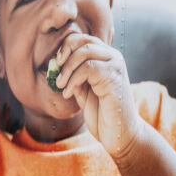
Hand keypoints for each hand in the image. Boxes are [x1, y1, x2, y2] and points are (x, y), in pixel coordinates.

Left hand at [51, 33, 149, 160]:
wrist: (120, 135)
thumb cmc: (103, 115)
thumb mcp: (83, 91)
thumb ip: (74, 76)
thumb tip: (55, 63)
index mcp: (106, 59)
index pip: (84, 40)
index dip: (67, 47)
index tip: (55, 63)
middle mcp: (113, 58)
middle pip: (84, 41)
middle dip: (65, 53)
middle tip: (55, 71)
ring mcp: (116, 66)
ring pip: (85, 52)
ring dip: (67, 69)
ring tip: (61, 85)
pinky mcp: (114, 77)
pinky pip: (88, 68)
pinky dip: (73, 79)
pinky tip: (68, 93)